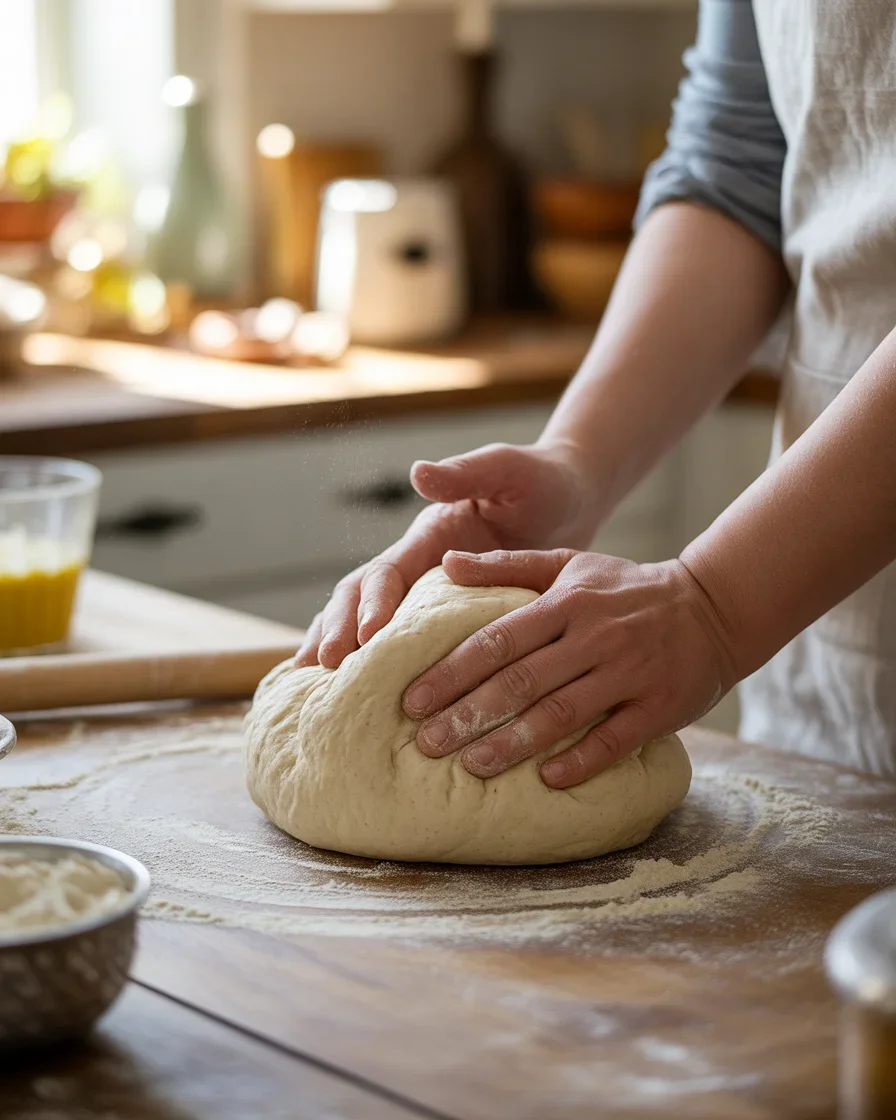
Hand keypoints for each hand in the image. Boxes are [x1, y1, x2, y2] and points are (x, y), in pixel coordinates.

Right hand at [295, 442, 593, 668]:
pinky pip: (402, 644)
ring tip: (317, 692)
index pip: (387, 573)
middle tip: (323, 668)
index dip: (372, 603)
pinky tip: (361, 702)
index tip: (366, 638)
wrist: (569, 501)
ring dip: (339, 650)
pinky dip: (375, 667)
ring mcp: (424, 593)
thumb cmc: (542, 484)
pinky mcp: (442, 617)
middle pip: (357, 599)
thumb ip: (467, 472)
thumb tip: (418, 472)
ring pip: (364, 622)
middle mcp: (416, 566)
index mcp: (427, 537)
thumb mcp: (507, 470)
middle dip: (335, 631)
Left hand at [402, 548, 736, 787]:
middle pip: (521, 680)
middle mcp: (593, 636)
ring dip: (513, 742)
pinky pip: (615, 739)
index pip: (497, 639)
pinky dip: (582, 760)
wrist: (712, 606)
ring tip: (471, 766)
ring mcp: (628, 672)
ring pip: (562, 713)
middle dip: (469, 714)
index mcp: (565, 602)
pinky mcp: (658, 706)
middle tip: (426, 744)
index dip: (452, 671)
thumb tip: (445, 562)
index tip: (412, 700)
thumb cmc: (624, 589)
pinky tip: (547, 779)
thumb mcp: (568, 563)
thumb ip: (506, 565)